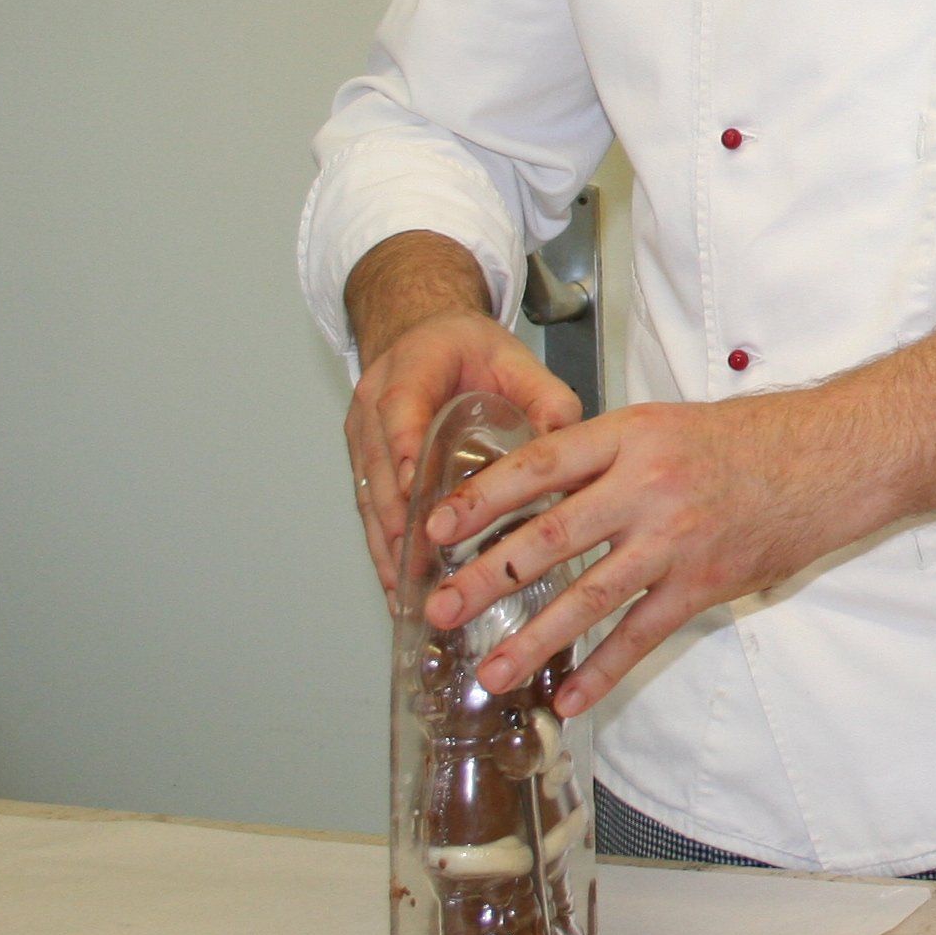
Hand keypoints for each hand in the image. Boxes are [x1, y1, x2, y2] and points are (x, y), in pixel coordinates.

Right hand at [341, 232, 579, 605]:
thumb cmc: (467, 349)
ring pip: (371, 500)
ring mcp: (363, 441)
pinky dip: (385, 553)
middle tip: (423, 571)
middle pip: (381, 470)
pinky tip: (401, 593)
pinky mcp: (365, 467)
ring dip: (389, 551)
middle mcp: (374, 409)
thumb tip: (572, 442)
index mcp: (409, 371)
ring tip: (412, 600)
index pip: (401, 410)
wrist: (421, 334)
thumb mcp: (513, 357)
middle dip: (401, 524)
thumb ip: (545, 394)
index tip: (419, 490)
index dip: (407, 450)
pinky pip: (370, 514)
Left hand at [417, 318, 935, 718]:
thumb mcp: (668, 424)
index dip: (479, 499)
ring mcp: (676, 539)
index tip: (431, 526)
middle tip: (436, 609)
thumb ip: (607, 456)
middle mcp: (648, 485)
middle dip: (483, 580)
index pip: (537, 466)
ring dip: (530, 641)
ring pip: (587, 598)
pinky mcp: (705, 583)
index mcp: (631, 435)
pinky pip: (642, 635)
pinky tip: (568, 697)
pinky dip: (603, 670)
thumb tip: (537, 495)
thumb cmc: (753, 438)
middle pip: (548, 538)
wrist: (837, 457)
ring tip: (487, 674)